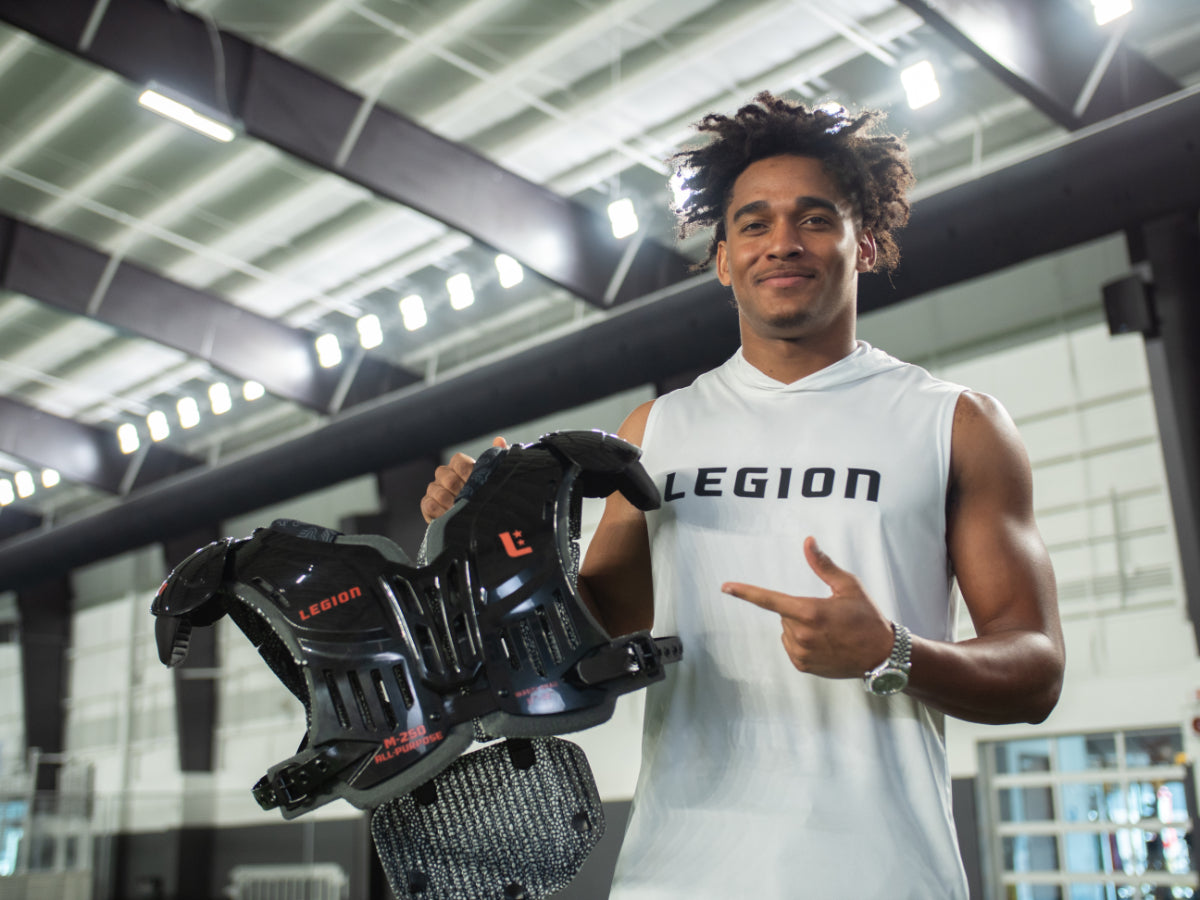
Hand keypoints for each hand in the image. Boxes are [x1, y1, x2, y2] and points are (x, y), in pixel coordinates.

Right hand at [419, 437, 507, 522]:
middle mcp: (446, 476)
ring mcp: (435, 490)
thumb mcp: (498, 479)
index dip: (466, 470)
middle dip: (458, 488)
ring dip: (449, 500)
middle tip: (469, 498)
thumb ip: (499, 459)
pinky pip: (428, 504)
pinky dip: (438, 510)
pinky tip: (449, 514)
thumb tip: (499, 440)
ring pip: (435, 489)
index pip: (458, 460)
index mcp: (461, 467)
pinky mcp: (428, 506)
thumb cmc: (489, 498)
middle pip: (444, 474)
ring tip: (460, 508)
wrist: (481, 524)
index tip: (475, 481)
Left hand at [721, 536, 894, 678]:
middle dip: (799, 610)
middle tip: (827, 614)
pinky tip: (824, 644)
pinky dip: (802, 643)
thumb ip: (823, 565)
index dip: (746, 592)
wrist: (882, 655)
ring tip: (829, 631)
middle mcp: (802, 634)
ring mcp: (802, 653)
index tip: (726, 587)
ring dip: (800, 628)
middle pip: (784, 614)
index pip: (769, 599)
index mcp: (810, 611)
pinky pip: (791, 647)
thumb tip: (808, 542)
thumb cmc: (867, 618)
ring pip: (787, 631)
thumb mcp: (848, 586)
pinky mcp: (804, 666)